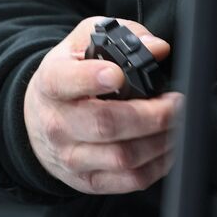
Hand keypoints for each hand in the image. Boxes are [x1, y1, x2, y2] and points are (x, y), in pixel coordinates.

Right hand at [24, 16, 179, 194]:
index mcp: (52, 83)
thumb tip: (156, 48)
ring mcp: (72, 157)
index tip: (118, 74)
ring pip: (122, 157)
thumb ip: (123, 36)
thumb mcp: (84, 42)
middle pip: (106, 124)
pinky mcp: (88, 181)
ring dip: (161, 141)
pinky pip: (129, 181)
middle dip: (151, 115)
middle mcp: (58, 124)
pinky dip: (158, 165)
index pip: (65, 81)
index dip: (91, 78)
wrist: (38, 119)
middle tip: (176, 103)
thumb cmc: (69, 75)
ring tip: (178, 122)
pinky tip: (169, 146)